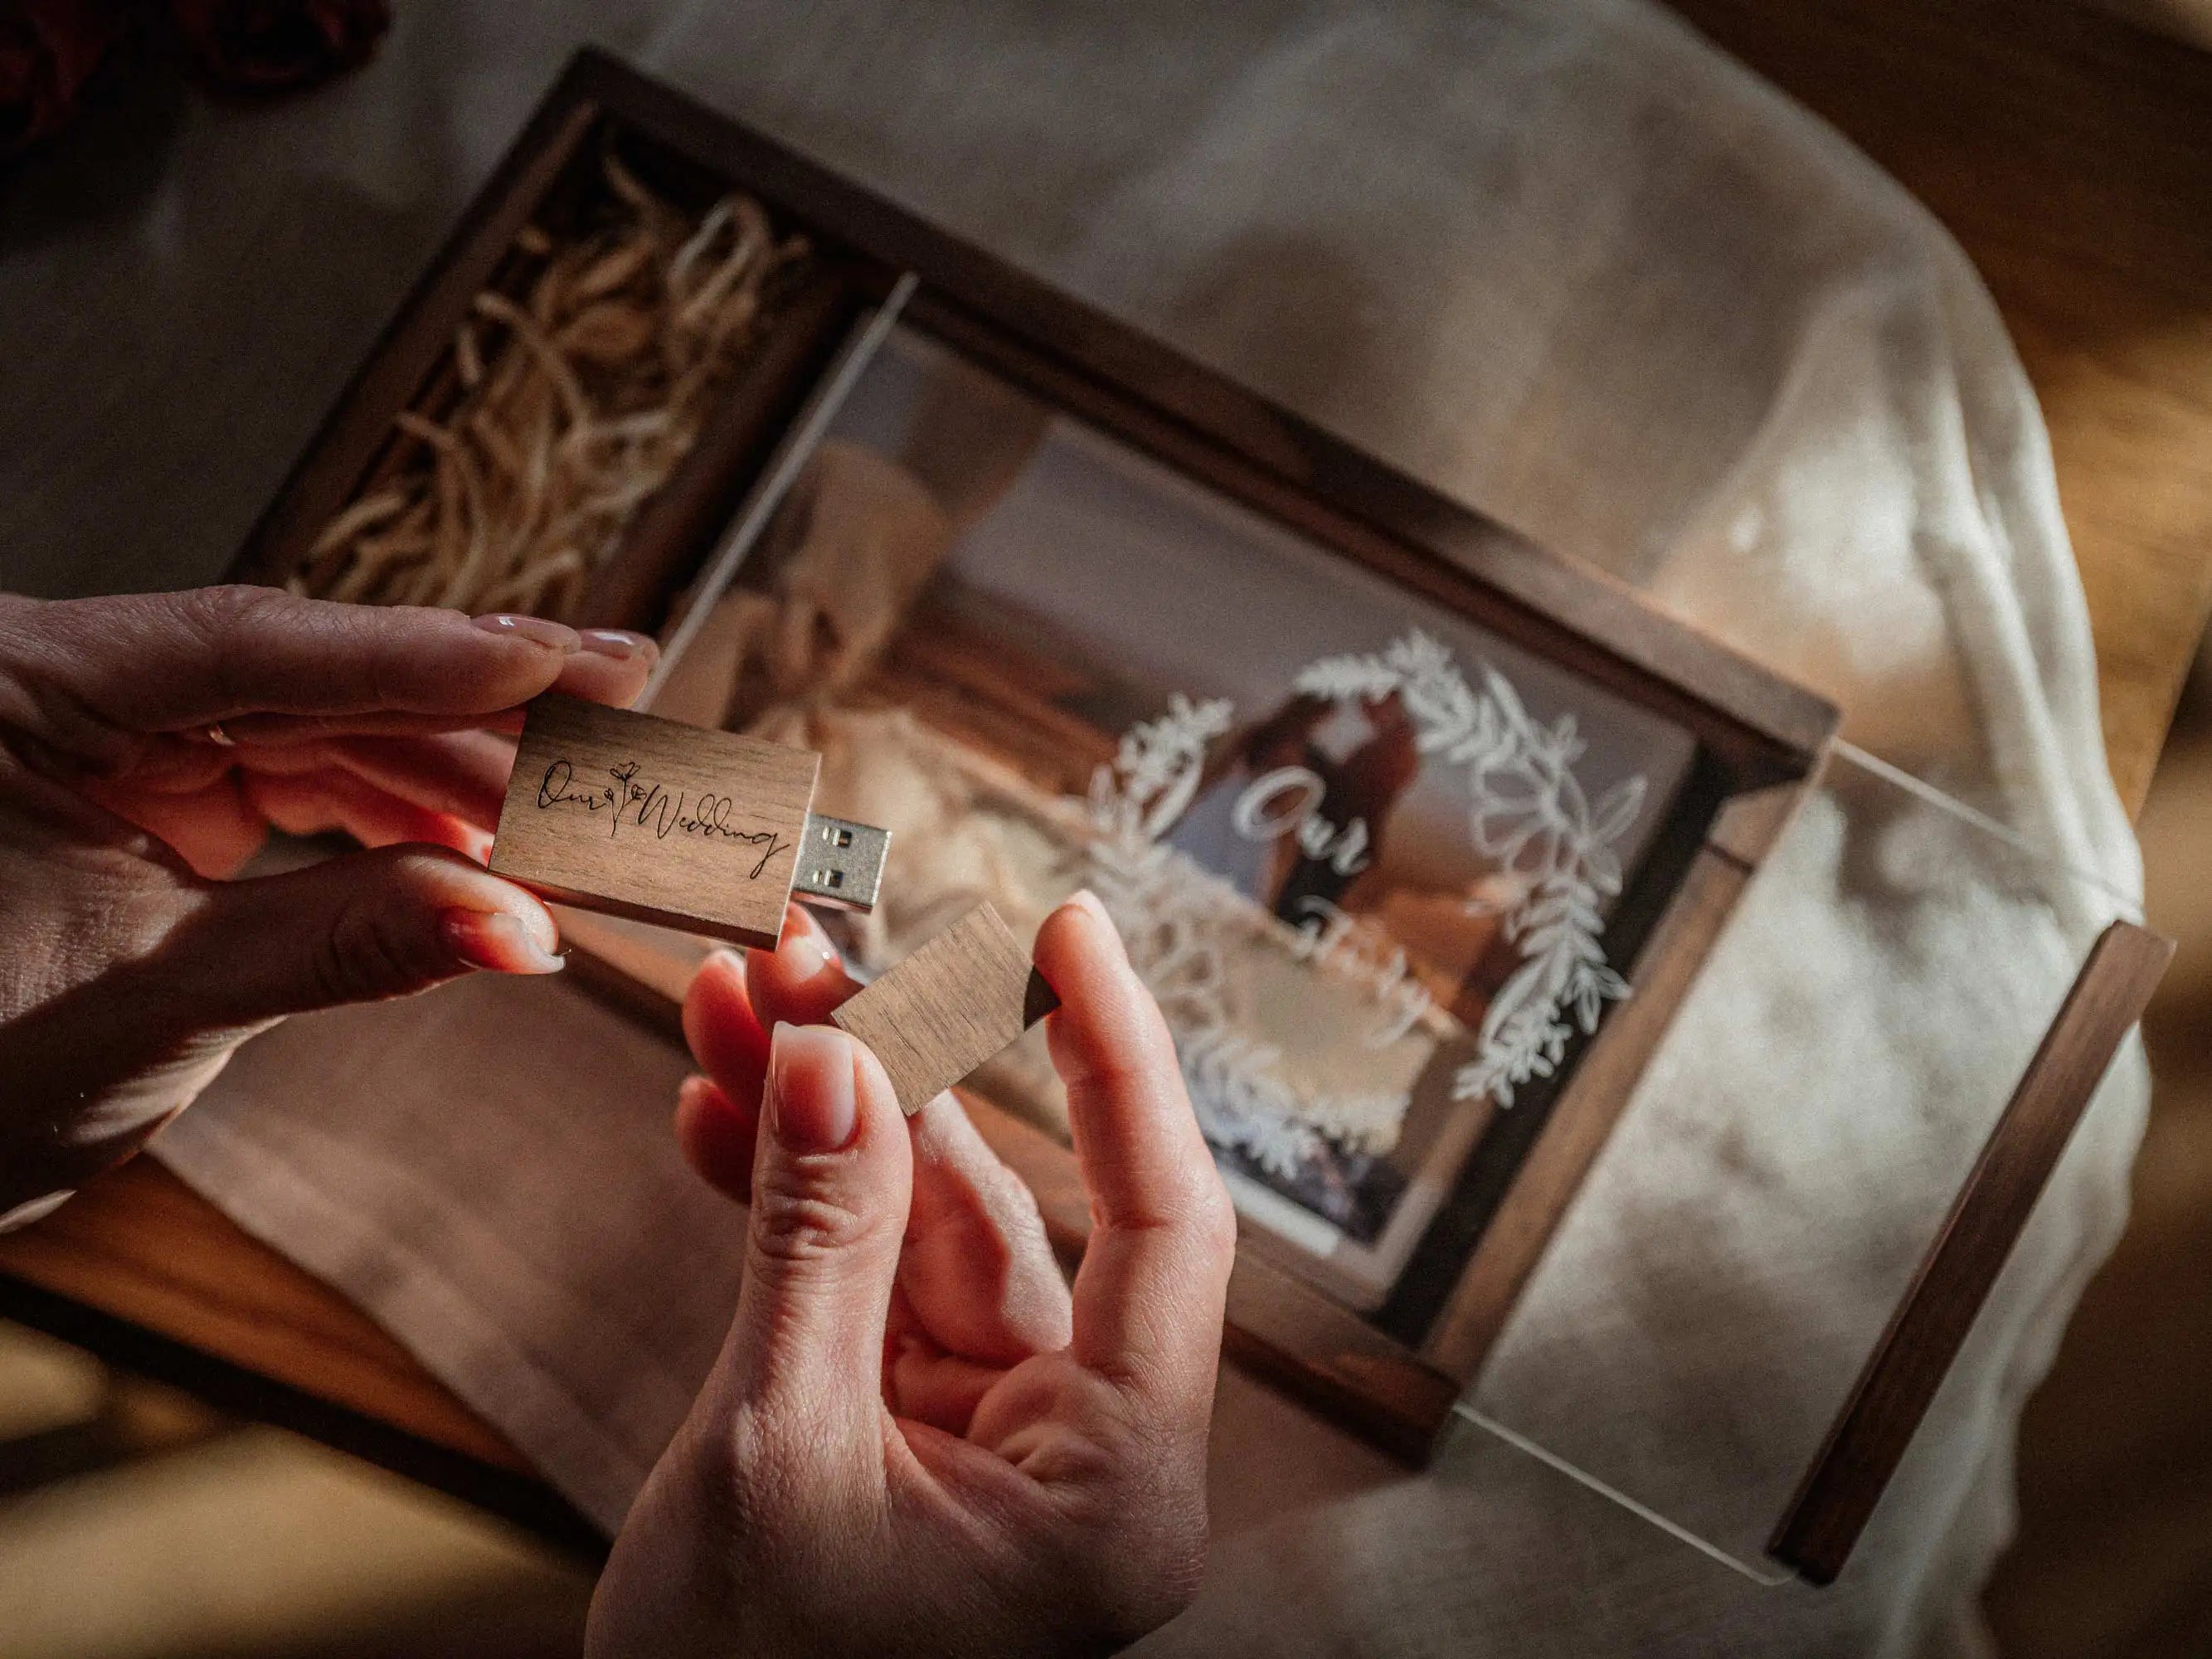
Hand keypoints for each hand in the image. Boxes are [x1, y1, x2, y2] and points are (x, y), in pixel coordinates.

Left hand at [0, 586, 653, 1225]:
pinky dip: (399, 823)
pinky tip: (496, 846)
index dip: (425, 658)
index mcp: (19, 687)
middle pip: (313, 676)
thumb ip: (344, 943)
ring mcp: (113, 740)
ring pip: (323, 730)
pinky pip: (300, 785)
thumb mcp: (152, 1005)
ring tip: (590, 808)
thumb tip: (525, 929)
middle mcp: (70, 688)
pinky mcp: (148, 796)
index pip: (253, 646)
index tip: (564, 668)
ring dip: (459, 777)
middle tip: (629, 710)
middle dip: (476, 713)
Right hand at [589, 894, 1236, 1657]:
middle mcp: (1072, 1455)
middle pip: (999, 1209)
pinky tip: (716, 1117)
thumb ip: (817, 1246)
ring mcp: (984, 1442)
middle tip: (799, 949)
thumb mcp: (775, 1456)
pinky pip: (858, 1289)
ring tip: (729, 1003)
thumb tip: (839, 1055)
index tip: (1067, 930)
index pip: (1160, 1222)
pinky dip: (785, 1209)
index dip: (1116, 1059)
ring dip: (817, 1118)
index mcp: (1113, 1489)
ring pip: (912, 1233)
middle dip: (889, 1071)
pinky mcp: (901, 1437)